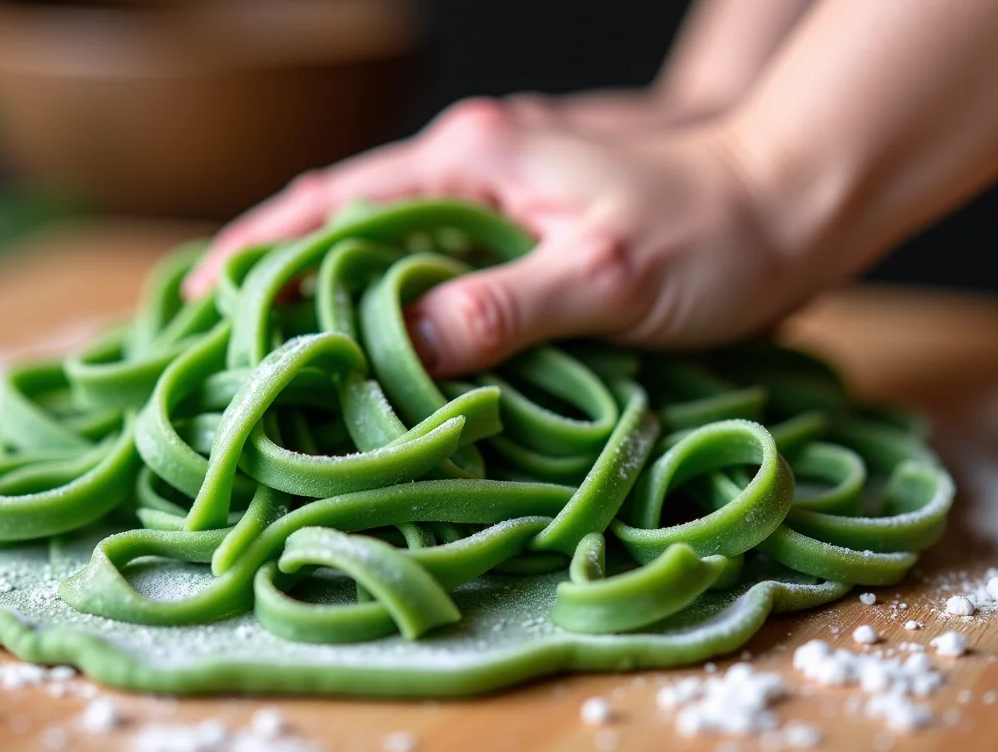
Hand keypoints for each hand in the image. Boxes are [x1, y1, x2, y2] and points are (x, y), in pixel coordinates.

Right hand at [185, 98, 803, 376]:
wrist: (794, 199)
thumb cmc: (714, 232)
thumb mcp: (607, 275)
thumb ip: (502, 306)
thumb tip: (400, 344)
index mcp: (475, 159)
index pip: (337, 201)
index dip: (264, 249)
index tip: (203, 296)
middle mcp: (477, 164)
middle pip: (349, 217)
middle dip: (283, 270)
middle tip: (227, 337)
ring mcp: (504, 190)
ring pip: (391, 240)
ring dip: (336, 287)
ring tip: (283, 347)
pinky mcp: (532, 223)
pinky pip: (439, 259)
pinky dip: (396, 297)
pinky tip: (384, 341)